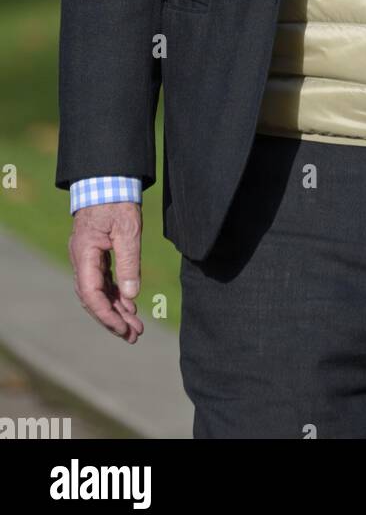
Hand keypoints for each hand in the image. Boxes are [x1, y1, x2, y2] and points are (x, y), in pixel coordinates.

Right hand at [68, 202, 143, 342]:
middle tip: (134, 336)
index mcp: (84, 254)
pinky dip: (116, 295)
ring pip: (98, 293)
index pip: (91, 294)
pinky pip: (103, 282)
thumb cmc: (117, 200)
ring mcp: (87, 258)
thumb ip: (129, 262)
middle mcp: (81, 260)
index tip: (123, 329)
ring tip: (136, 328)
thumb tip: (131, 296)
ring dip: (116, 311)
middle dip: (113, 319)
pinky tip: (130, 306)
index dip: (106, 315)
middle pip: (93, 299)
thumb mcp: (128, 230)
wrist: (108, 178)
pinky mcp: (96, 255)